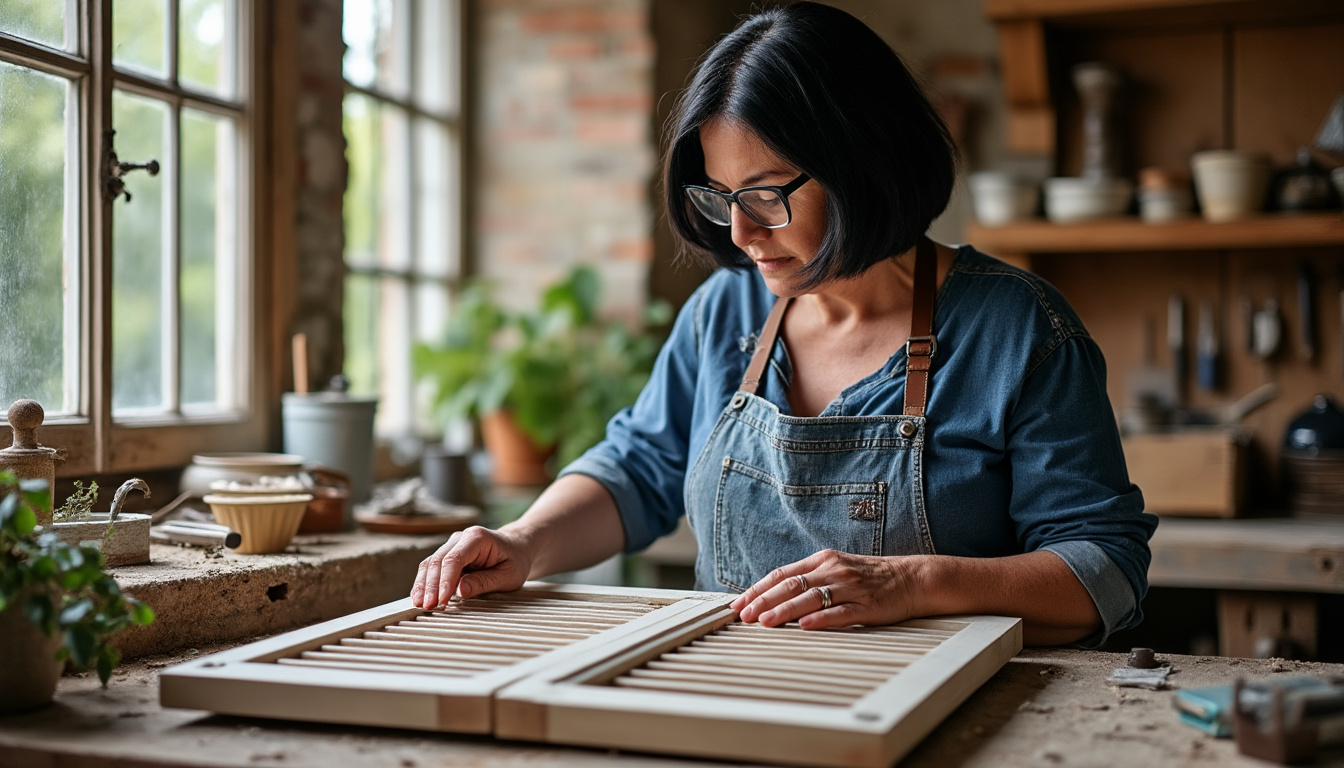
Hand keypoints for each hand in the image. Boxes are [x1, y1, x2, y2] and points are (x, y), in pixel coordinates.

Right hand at [411, 526, 533, 607]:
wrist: (518, 547)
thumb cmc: (515, 560)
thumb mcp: (508, 575)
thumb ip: (484, 582)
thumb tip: (460, 591)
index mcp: (478, 538)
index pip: (455, 559)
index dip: (445, 581)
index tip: (442, 601)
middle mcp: (461, 538)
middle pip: (438, 560)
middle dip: (430, 585)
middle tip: (428, 606)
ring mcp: (452, 545)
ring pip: (430, 563)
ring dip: (423, 585)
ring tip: (419, 604)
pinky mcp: (448, 555)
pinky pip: (432, 568)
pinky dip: (425, 583)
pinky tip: (420, 597)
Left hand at [730, 549, 922, 629]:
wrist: (912, 578)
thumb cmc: (870, 577)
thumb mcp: (836, 569)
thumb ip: (809, 579)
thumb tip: (773, 595)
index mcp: (822, 560)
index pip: (782, 574)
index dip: (758, 589)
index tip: (739, 604)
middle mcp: (833, 571)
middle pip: (791, 585)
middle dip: (764, 601)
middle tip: (744, 616)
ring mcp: (850, 587)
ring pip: (811, 598)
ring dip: (785, 610)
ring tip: (765, 622)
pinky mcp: (867, 605)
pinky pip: (840, 612)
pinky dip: (821, 619)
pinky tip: (805, 626)